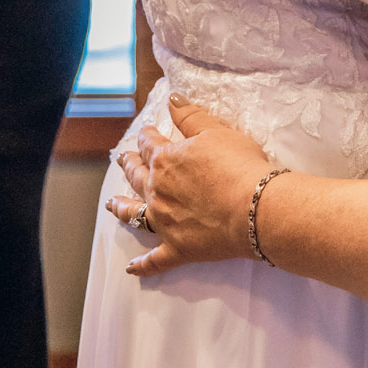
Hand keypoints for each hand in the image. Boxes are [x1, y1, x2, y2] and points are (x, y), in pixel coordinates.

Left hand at [106, 95, 271, 277]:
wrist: (256, 209)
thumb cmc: (240, 166)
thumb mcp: (217, 131)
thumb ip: (191, 116)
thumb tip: (172, 100)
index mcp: (167, 160)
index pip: (150, 144)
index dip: (147, 136)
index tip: (146, 133)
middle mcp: (158, 190)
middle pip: (137, 176)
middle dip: (129, 165)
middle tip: (122, 159)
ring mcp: (165, 222)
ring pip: (136, 214)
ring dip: (122, 208)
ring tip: (112, 204)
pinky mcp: (178, 249)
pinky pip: (156, 260)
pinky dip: (143, 265)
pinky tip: (132, 268)